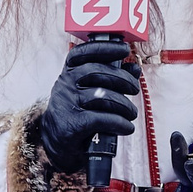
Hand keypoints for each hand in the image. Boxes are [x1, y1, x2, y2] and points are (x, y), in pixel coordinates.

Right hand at [38, 40, 139, 172]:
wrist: (57, 143)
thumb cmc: (78, 113)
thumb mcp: (91, 92)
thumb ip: (112, 78)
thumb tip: (134, 68)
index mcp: (69, 73)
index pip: (82, 52)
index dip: (104, 47)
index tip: (124, 49)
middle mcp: (65, 85)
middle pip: (97, 71)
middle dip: (123, 78)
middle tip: (134, 88)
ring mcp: (67, 104)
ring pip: (103, 96)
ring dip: (124, 105)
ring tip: (131, 113)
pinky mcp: (72, 124)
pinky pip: (102, 119)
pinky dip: (120, 123)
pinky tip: (126, 127)